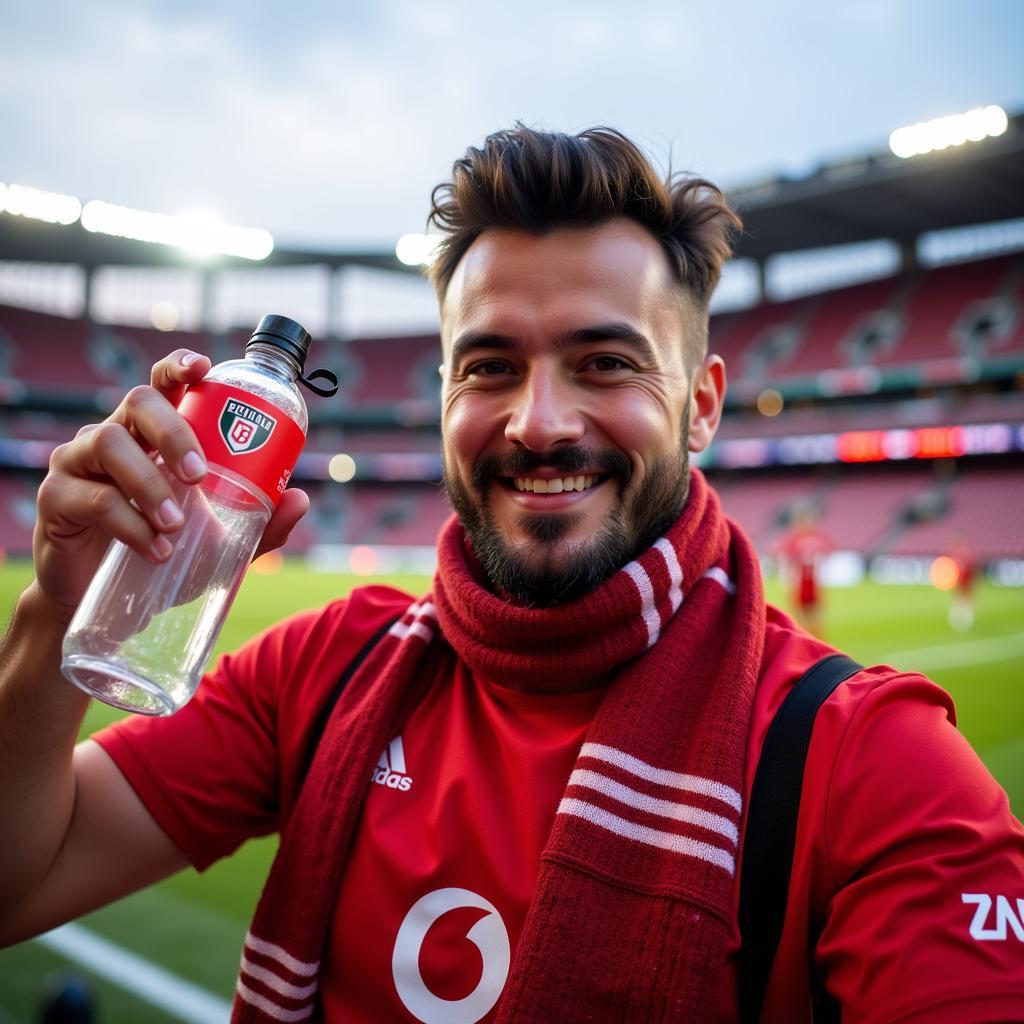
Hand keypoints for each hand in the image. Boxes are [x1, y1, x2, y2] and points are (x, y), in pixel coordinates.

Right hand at [31, 350, 307, 621]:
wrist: (112, 605)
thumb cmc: (166, 552)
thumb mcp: (220, 541)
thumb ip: (260, 522)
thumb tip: (300, 499)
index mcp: (153, 435)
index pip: (164, 385)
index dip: (180, 367)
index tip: (204, 368)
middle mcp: (115, 436)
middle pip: (138, 401)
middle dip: (173, 431)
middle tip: (199, 475)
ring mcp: (79, 463)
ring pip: (108, 442)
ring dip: (150, 483)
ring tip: (177, 525)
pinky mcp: (56, 498)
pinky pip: (93, 497)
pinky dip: (130, 523)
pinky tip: (156, 548)